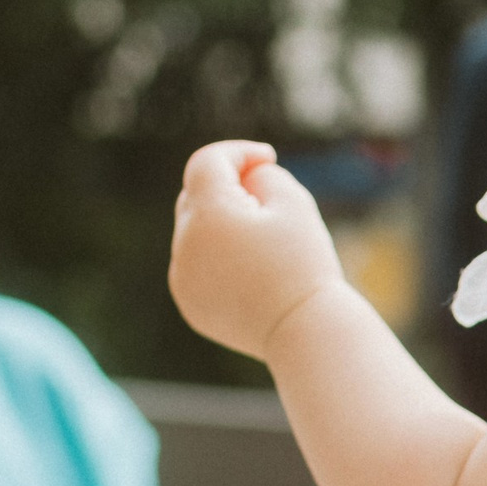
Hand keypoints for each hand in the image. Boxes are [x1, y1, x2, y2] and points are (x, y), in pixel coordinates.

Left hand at [169, 142, 345, 360]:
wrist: (304, 332)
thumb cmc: (304, 265)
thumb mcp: (293, 203)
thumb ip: (263, 175)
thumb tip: (243, 178)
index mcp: (207, 214)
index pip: (207, 162)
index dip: (238, 152)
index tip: (268, 158)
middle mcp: (184, 244)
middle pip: (196, 195)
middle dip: (229, 190)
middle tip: (271, 205)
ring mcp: (181, 277)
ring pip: (194, 231)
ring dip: (222, 225)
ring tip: (264, 247)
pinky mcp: (188, 302)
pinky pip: (196, 265)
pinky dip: (216, 259)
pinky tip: (252, 274)